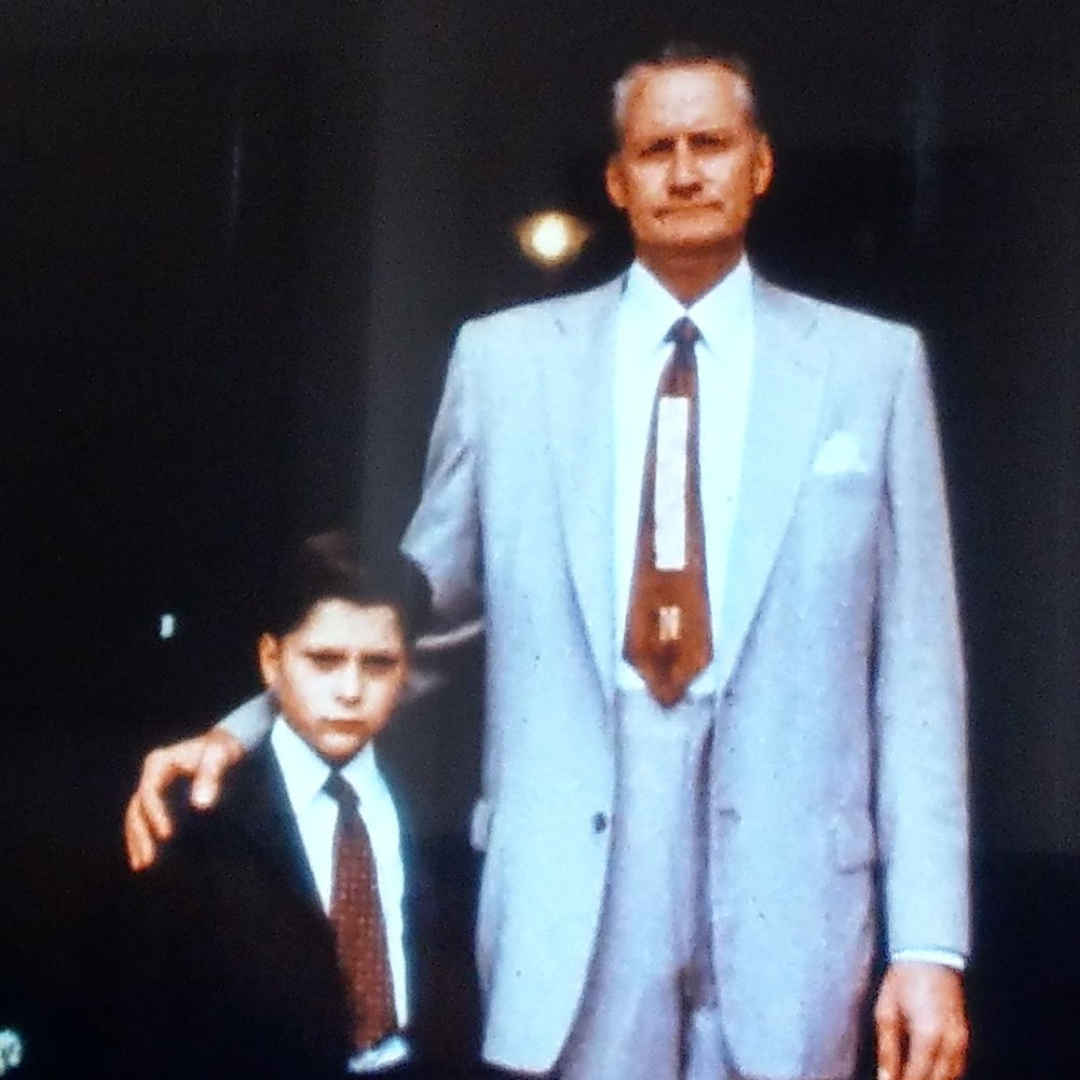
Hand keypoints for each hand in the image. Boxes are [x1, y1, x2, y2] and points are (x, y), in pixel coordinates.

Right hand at [123, 729, 244, 870]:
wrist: (223, 747)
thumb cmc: (222, 751)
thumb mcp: (220, 758)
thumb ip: (210, 778)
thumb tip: (201, 805)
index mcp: (159, 763)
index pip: (150, 793)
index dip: (156, 815)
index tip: (168, 836)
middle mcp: (150, 775)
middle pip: (137, 807)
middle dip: (140, 834)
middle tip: (148, 861)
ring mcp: (152, 786)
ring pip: (136, 816)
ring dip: (137, 840)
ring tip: (142, 865)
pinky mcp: (158, 798)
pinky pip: (145, 820)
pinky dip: (144, 837)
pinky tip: (146, 858)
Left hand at [874, 960, 968, 1079]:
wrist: (930, 956)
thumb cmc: (903, 981)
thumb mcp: (886, 1011)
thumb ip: (887, 1049)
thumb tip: (885, 1078)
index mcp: (927, 1035)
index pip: (916, 1077)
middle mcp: (949, 1043)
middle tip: (898, 1079)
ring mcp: (962, 1041)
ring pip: (950, 1078)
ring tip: (909, 1075)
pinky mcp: (965, 1037)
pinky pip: (958, 1067)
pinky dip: (944, 1075)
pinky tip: (928, 1073)